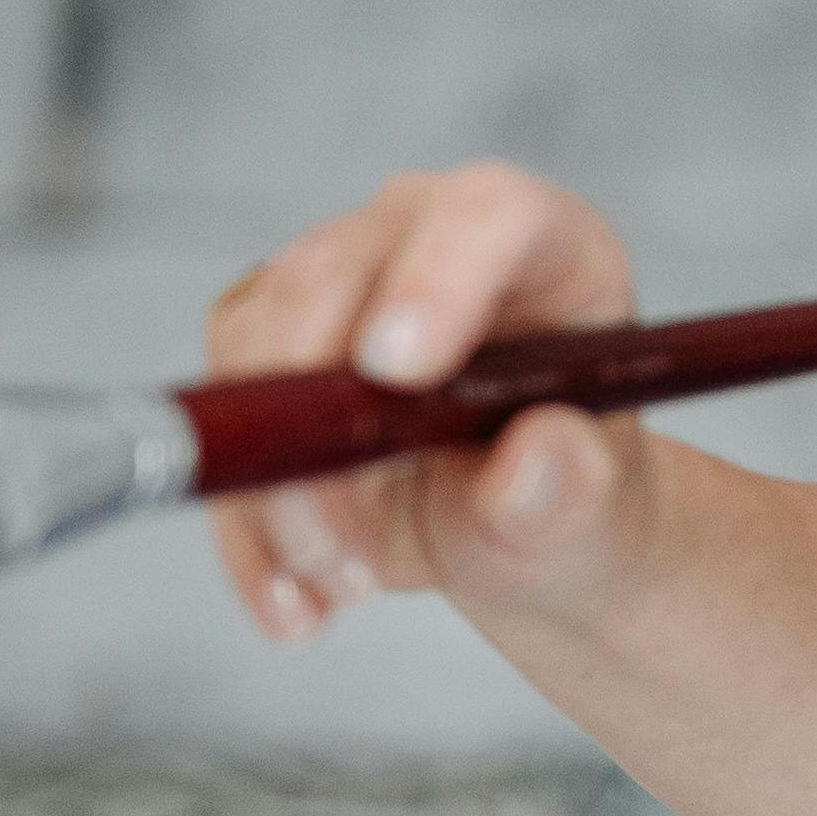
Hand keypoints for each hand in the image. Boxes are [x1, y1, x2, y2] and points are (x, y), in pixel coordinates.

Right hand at [200, 163, 647, 637]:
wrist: (518, 534)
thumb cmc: (571, 500)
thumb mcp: (596, 517)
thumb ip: (577, 490)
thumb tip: (536, 458)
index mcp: (543, 248)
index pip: (487, 212)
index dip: (437, 275)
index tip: (395, 371)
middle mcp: (426, 237)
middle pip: (330, 277)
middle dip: (320, 427)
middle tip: (350, 557)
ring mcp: (335, 283)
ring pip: (252, 349)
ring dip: (279, 491)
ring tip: (344, 586)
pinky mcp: (263, 345)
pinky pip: (220, 420)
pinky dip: (246, 524)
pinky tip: (297, 603)